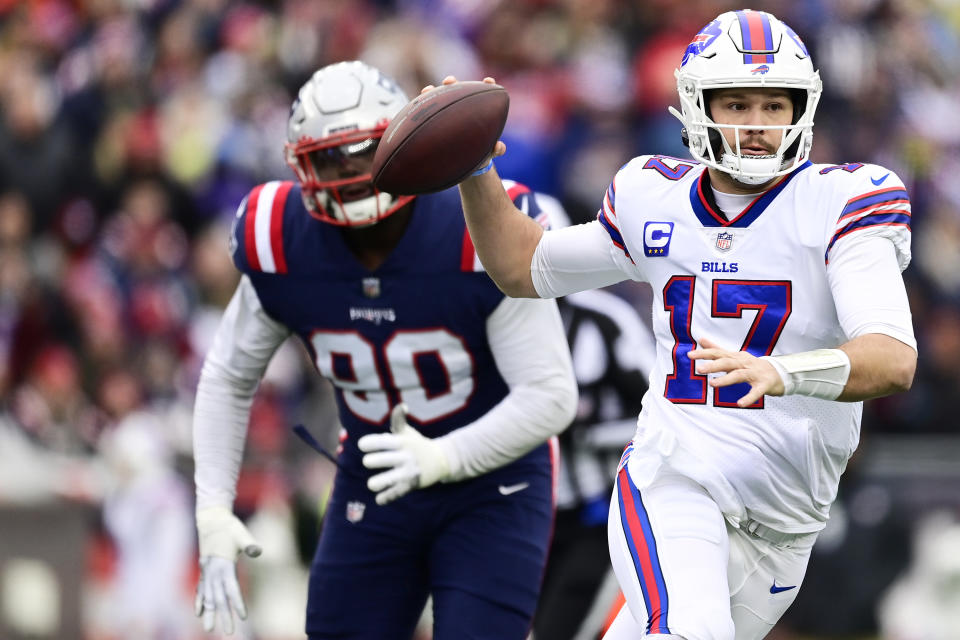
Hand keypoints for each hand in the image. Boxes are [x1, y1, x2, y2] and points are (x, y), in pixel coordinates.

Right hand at [195, 506, 261, 634]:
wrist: (211, 518)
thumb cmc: (228, 526)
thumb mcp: (240, 533)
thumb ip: (248, 543)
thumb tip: (257, 551)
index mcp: (224, 565)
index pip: (232, 589)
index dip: (237, 603)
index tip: (243, 617)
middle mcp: (213, 571)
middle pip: (219, 598)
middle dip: (224, 616)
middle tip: (229, 633)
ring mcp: (207, 571)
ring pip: (208, 597)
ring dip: (210, 613)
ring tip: (210, 629)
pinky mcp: (205, 569)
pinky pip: (201, 589)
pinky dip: (200, 602)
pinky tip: (199, 614)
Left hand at [357, 403, 449, 504]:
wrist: (441, 460)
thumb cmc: (417, 444)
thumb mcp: (408, 432)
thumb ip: (399, 420)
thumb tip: (401, 406)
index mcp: (402, 442)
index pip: (381, 441)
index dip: (368, 443)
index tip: (363, 445)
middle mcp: (405, 456)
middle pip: (379, 460)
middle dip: (371, 461)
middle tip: (369, 462)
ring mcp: (408, 472)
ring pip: (386, 480)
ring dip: (376, 483)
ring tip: (373, 483)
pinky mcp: (411, 485)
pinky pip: (395, 493)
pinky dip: (385, 498)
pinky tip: (379, 498)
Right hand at [420, 76, 506, 165]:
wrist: (463, 160)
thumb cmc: (479, 153)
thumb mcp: (487, 152)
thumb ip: (495, 149)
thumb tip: (499, 146)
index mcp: (478, 111)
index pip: (484, 92)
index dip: (487, 85)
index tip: (488, 81)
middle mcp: (461, 107)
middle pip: (457, 90)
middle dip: (452, 83)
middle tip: (448, 81)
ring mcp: (447, 112)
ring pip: (441, 98)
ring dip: (433, 93)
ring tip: (428, 90)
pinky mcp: (435, 120)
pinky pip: (429, 111)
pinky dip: (424, 107)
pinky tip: (417, 105)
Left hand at [689, 337, 783, 406]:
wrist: (779, 372)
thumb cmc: (751, 365)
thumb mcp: (734, 355)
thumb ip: (716, 348)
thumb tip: (700, 339)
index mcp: (735, 357)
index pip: (718, 353)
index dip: (704, 353)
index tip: (689, 354)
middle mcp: (744, 363)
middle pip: (727, 362)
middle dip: (713, 365)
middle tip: (699, 369)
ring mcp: (754, 374)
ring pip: (739, 375)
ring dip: (726, 379)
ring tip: (712, 384)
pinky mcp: (764, 385)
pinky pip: (756, 392)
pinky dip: (749, 397)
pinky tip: (740, 404)